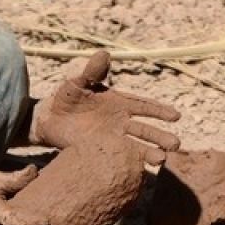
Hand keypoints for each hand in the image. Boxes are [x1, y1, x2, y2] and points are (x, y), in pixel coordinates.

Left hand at [30, 51, 180, 164]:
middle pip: (145, 130)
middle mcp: (120, 122)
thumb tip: (103, 54)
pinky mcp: (101, 152)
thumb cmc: (65, 97)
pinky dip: (131, 163)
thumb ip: (91, 72)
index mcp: (119, 103)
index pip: (144, 107)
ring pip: (136, 146)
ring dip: (150, 152)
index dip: (160, 111)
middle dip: (160, 137)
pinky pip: (120, 159)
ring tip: (162, 160)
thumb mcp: (77, 82)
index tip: (176, 116)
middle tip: (176, 145)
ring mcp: (112, 139)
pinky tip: (143, 170)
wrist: (48, 119)